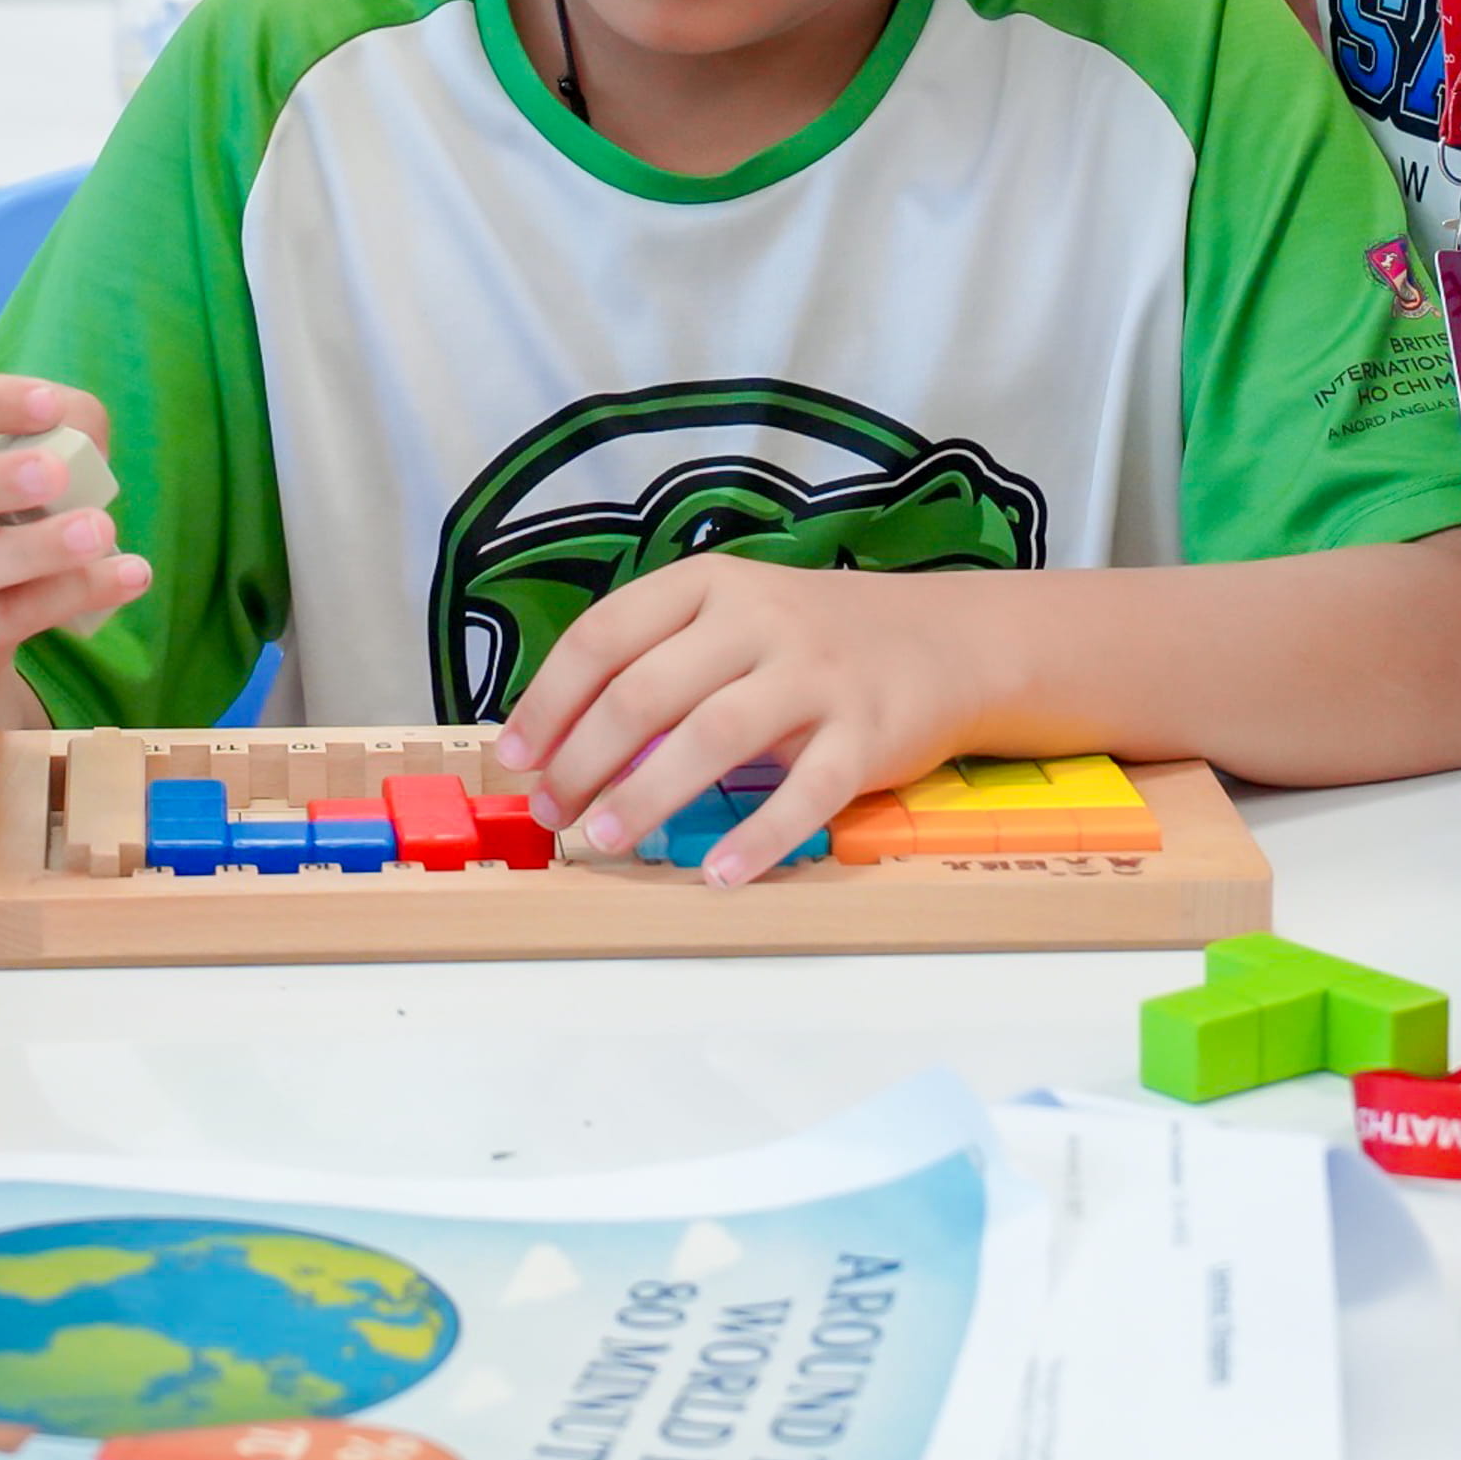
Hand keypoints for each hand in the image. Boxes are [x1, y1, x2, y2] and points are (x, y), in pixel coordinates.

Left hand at [492, 556, 993, 878]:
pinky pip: (805, 792)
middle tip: (554, 812)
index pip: (604, 635)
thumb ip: (661, 663)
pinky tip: (719, 875)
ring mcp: (816, 674)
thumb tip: (565, 745)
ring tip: (604, 842)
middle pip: (647, 691)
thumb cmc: (813, 641)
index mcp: (709, 585)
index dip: (549, 700)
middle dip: (584, 760)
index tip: (516, 757)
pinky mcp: (866, 732)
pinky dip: (759, 837)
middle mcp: (760, 618)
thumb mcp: (733, 622)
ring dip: (648, 796)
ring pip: (714, 736)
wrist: (945, 640)